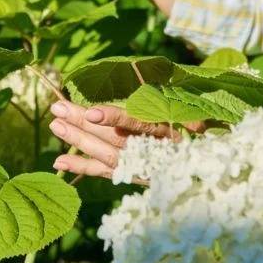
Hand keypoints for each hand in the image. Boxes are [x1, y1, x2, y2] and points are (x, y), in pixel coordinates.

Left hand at [47, 99, 205, 179]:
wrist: (207, 168)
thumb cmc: (201, 135)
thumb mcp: (196, 116)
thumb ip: (177, 107)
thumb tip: (159, 87)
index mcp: (169, 132)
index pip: (138, 124)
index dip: (115, 118)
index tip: (92, 111)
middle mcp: (153, 151)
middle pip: (114, 138)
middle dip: (84, 124)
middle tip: (58, 108)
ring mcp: (142, 165)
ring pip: (106, 154)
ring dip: (79, 141)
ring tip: (55, 125)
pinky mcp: (133, 175)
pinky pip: (105, 172)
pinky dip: (82, 167)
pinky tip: (59, 162)